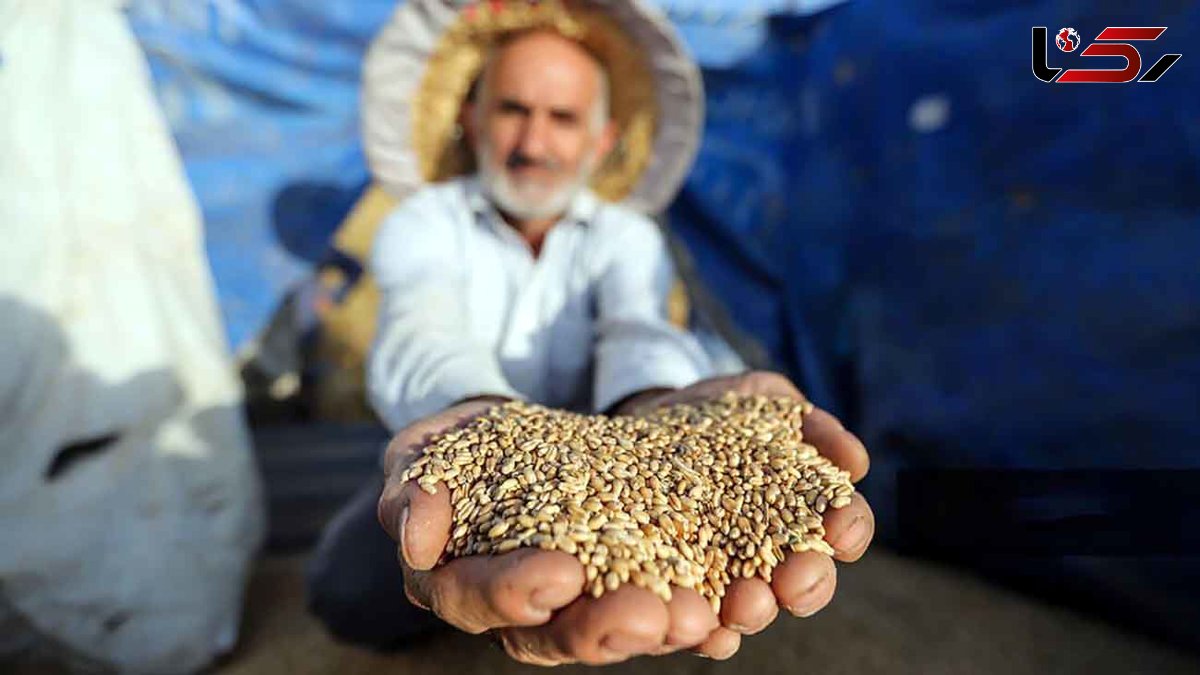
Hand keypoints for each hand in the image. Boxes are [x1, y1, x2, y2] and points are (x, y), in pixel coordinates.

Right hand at [378, 400, 719, 664]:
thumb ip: (414, 486)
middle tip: (656, 613)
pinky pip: (691, 606)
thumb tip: (414, 537)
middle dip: (616, 627)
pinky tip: (756, 596)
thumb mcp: (430, 452)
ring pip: (640, 631)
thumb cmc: (468, 449)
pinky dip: (727, 604)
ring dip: (683, 625)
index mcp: (472, 584)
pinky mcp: (656, 581)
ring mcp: (601, 603)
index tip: (561, 572)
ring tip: (720, 611)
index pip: (485, 601)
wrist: (534, 437)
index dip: (519, 592)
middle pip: (571, 637)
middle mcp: (539, 612)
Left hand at [614, 371, 874, 657]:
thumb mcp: (764, 400)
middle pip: (806, 581)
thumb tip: (854, 461)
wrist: (652, 419)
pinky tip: (704, 628)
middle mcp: (776, 553)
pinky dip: (705, 631)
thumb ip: (812, 426)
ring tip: (744, 605)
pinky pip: (698, 620)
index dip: (848, 530)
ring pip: (754, 608)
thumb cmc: (722, 413)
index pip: (842, 527)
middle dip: (806, 584)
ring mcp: (729, 574)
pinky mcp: (682, 586)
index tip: (840, 530)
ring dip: (755, 612)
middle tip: (793, 581)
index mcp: (807, 511)